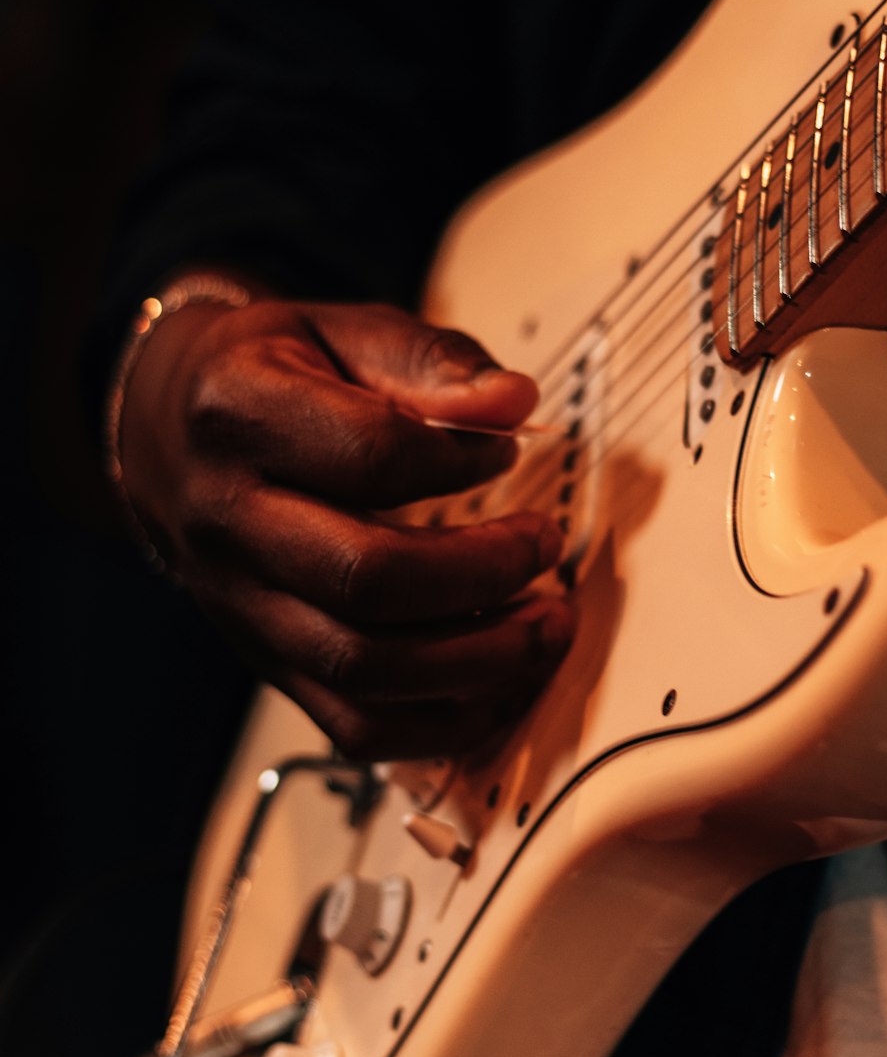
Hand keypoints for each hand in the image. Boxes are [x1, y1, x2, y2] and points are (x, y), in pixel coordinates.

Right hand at [117, 292, 573, 758]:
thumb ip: (431, 362)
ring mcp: (242, 603)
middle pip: (366, 577)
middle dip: (483, 571)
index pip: (369, 455)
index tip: (507, 448)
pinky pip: (353, 725)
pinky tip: (499, 683)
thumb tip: (512, 402)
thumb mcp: (343, 331)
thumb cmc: (269, 374)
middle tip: (541, 544)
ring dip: (478, 658)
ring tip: (544, 623)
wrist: (171, 431)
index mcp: (239, 415)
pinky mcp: (266, 660)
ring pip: (362, 666)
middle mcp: (227, 520)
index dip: (461, 459)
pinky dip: (441, 722)